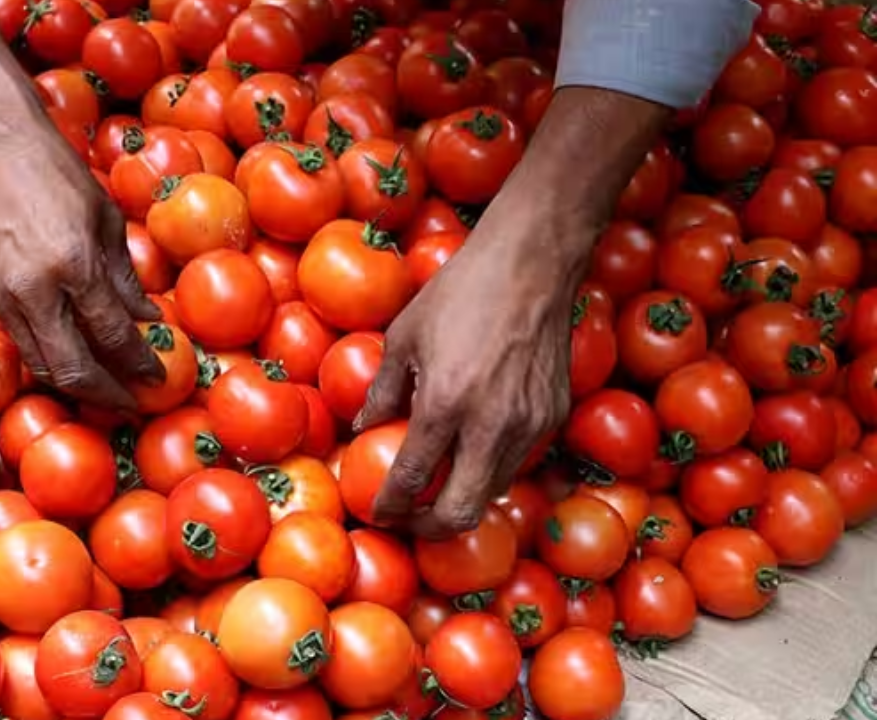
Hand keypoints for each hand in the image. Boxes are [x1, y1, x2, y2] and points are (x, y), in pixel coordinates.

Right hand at [0, 89, 163, 409]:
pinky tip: (73, 359)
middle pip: (72, 368)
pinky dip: (50, 359)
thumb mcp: (105, 218)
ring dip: (76, 385)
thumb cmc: (56, 169)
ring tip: (106, 391)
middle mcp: (34, 289)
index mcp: (74, 264)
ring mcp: (2, 295)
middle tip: (132, 403)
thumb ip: (125, 276)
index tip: (158, 377)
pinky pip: (22, 342)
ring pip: (42, 364)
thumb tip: (147, 320)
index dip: (138, 364)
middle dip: (106, 394)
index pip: (113, 335)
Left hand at [355, 208, 581, 538]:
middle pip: (460, 512)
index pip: (412, 479)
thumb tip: (363, 426)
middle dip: (428, 528)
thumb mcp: (404, 335)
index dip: (390, 507)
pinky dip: (488, 469)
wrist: (532, 263)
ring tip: (436, 489)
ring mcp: (528, 425)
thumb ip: (383, 389)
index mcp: (446, 403)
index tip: (378, 513)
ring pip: (491, 492)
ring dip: (460, 499)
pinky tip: (470, 452)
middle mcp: (491, 425)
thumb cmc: (460, 290)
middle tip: (407, 520)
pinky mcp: (553, 417)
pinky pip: (516, 462)